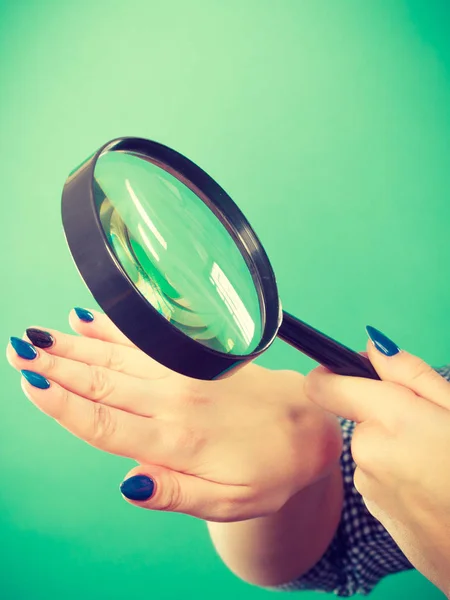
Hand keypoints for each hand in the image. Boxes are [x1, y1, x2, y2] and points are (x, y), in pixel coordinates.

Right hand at [7, 309, 341, 522]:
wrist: (306, 426)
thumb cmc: (267, 469)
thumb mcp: (227, 501)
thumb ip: (176, 494)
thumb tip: (129, 486)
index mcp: (176, 442)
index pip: (105, 423)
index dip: (64, 406)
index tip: (31, 385)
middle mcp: (175, 401)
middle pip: (102, 383)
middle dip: (56, 366)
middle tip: (18, 349)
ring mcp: (186, 373)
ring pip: (117, 358)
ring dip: (74, 346)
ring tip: (38, 335)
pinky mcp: (197, 356)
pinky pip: (149, 338)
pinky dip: (114, 328)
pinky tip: (87, 318)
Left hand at [304, 326, 449, 596]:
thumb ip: (411, 375)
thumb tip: (373, 346)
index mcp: (389, 421)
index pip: (326, 385)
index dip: (332, 373)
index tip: (346, 371)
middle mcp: (368, 454)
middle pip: (361, 419)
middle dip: (388, 419)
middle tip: (434, 432)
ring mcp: (371, 489)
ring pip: (373, 451)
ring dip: (396, 451)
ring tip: (440, 468)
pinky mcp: (379, 516)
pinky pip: (380, 481)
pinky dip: (400, 480)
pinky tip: (435, 492)